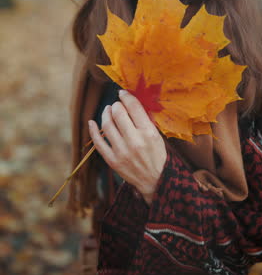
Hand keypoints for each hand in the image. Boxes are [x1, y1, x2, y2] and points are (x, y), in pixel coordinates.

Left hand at [88, 90, 166, 204]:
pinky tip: (92, 122)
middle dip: (116, 105)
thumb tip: (132, 102)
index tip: (123, 93)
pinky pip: (98, 142)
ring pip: (107, 125)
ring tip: (108, 110)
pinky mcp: (112, 161)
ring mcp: (122, 152)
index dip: (126, 97)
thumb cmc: (157, 155)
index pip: (134, 107)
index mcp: (148, 133)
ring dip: (105, 114)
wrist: (155, 181)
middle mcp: (134, 142)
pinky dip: (93, 130)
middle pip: (118, 114)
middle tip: (116, 104)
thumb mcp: (157, 136)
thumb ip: (145, 120)